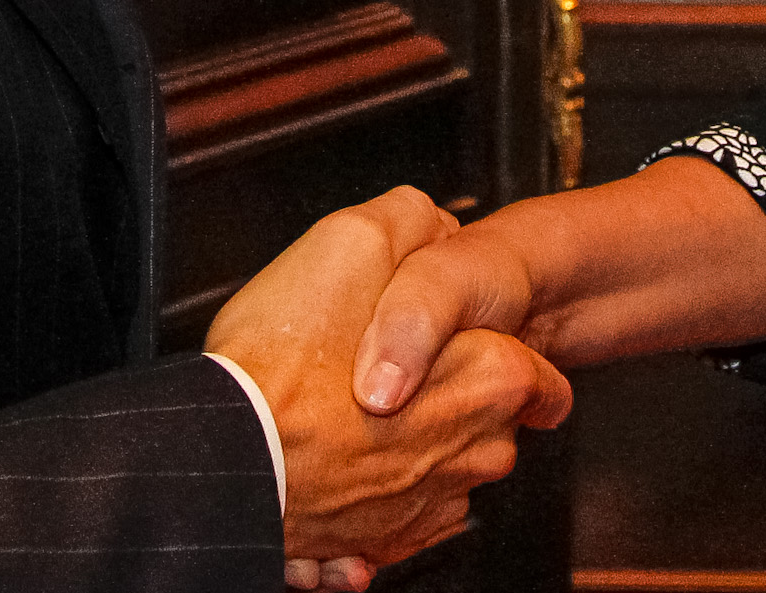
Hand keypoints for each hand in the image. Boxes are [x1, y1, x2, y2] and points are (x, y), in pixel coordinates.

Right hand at [209, 188, 573, 588]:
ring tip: (343, 420)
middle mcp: (476, 454)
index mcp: (491, 380)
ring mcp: (430, 508)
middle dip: (445, 401)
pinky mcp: (383, 544)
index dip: (493, 353)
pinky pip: (390, 515)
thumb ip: (407, 222)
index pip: (538, 378)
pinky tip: (327, 465)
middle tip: (384, 374)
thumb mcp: (351, 244)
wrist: (227, 465)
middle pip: (484, 424)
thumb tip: (427, 220)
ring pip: (435, 469)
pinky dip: (365, 495)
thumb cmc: (285, 366)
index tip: (461, 349)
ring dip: (403, 450)